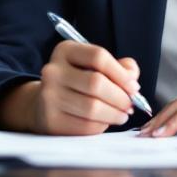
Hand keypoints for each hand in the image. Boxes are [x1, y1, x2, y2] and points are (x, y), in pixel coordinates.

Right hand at [0, 41, 140, 134]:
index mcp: (65, 51)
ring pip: (92, 107)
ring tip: (122, 115)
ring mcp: (49, 96)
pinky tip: (105, 122)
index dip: (121, 73)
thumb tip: (132, 76)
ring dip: (115, 114)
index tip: (134, 87)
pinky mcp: (51, 120)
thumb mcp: (93, 67)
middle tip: (130, 105)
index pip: (98, 57)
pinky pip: (85, 126)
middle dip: (120, 97)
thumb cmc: (76, 83)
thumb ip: (118, 67)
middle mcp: (53, 71)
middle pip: (96, 83)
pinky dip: (102, 126)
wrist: (42, 105)